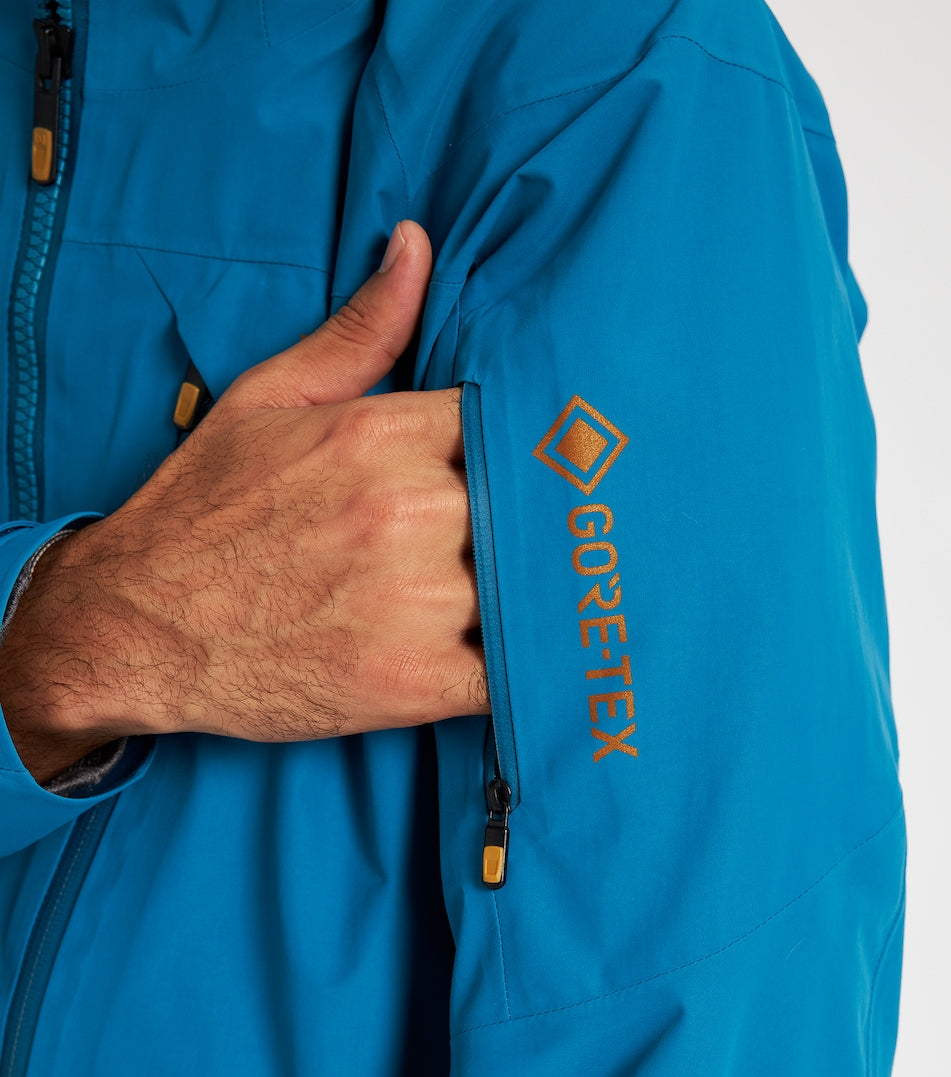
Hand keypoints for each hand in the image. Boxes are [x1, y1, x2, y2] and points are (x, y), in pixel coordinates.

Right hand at [0, 221, 487, 781]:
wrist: (132, 628)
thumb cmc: (201, 512)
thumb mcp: (268, 399)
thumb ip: (360, 330)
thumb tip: (416, 244)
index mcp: (382, 435)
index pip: (512, 427)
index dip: (531, 453)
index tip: (537, 471)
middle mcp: (409, 511)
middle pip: (533, 510)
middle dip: (534, 526)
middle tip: (545, 540)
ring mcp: (414, 602)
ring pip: (533, 590)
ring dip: (534, 596)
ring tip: (534, 599)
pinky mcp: (413, 684)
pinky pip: (514, 675)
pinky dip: (529, 671)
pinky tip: (522, 659)